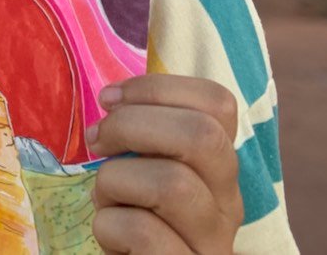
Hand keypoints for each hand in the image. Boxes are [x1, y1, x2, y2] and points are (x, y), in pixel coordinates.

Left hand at [89, 74, 243, 253]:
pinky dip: (108, 225)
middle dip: (131, 124)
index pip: (218, 103)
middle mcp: (228, 204)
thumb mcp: (144, 173)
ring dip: (115, 180)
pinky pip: (142, 230)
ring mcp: (213, 243)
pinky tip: (110, 234)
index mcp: (218, 169)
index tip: (109, 99)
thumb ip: (146, 138)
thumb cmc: (133, 225)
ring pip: (172, 183)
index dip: (157, 88)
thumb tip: (114, 99)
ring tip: (106, 198)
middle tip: (97, 141)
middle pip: (202, 135)